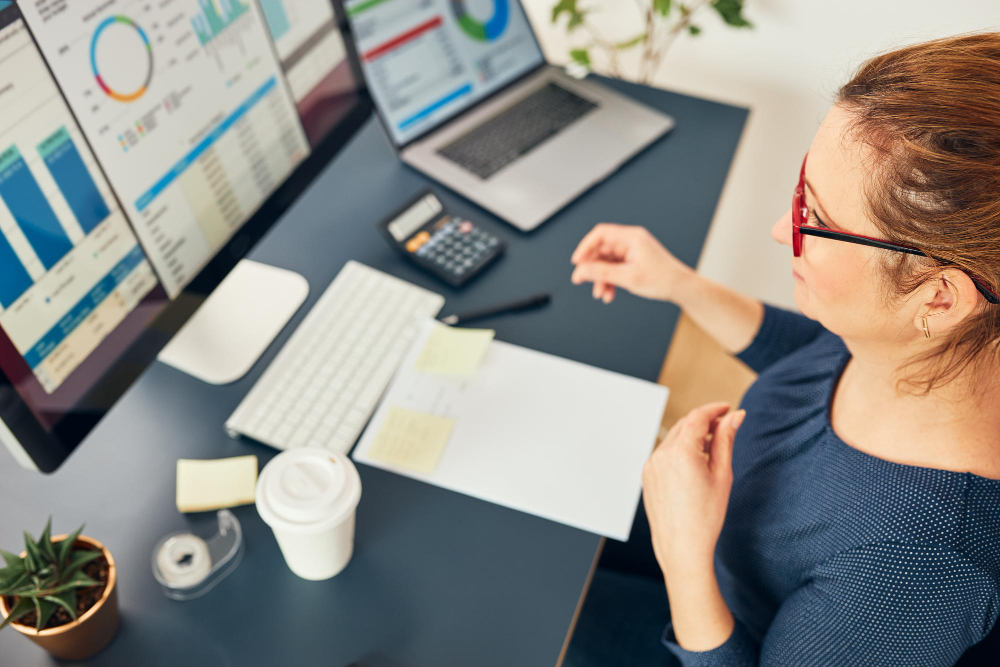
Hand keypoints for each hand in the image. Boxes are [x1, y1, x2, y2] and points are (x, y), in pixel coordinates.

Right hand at [570, 223, 692, 302]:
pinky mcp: (633, 262)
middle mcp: (631, 241)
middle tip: (580, 282)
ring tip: (601, 294)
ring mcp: (632, 252)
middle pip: (601, 250)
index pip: (601, 234)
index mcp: (632, 238)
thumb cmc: (662, 279)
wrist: (681, 288)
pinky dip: (609, 281)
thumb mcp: (628, 277)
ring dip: (600, 278)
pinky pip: (614, 269)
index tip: (576, 262)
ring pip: (606, 262)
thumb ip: (602, 273)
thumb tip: (580, 271)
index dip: (585, 247)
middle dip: (591, 268)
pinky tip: (609, 294)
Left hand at [642, 403, 744, 574]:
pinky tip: (694, 464)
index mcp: (681, 452)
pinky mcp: (647, 475)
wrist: (683, 547)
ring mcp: (651, 465)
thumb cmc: (705, 516)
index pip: (697, 417)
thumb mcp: (722, 474)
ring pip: (673, 439)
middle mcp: (661, 455)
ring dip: (691, 436)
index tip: (727, 409)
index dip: (714, 409)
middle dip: (703, 422)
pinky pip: (664, 454)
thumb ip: (725, 439)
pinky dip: (679, 451)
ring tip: (711, 449)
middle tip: (724, 426)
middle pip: (684, 425)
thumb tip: (735, 416)